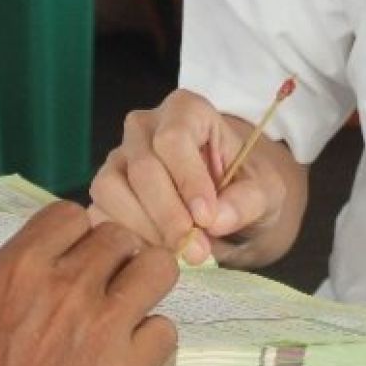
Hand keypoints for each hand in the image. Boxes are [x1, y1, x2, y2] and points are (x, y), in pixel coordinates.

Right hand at [0, 201, 177, 365]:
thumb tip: (22, 258)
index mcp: (18, 267)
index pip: (70, 213)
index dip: (69, 233)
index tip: (67, 253)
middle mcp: (66, 287)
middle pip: (118, 235)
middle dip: (109, 254)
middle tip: (99, 280)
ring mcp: (101, 330)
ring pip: (157, 269)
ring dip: (143, 281)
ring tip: (127, 303)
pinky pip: (166, 332)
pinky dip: (151, 338)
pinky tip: (129, 351)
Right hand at [89, 90, 291, 266]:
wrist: (226, 205)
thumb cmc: (245, 188)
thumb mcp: (266, 192)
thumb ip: (248, 201)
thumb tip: (216, 220)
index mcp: (185, 110)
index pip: (174, 139)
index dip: (188, 181)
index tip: (208, 219)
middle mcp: (144, 127)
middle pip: (143, 167)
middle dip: (169, 215)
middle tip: (197, 252)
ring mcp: (118, 157)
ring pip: (111, 189)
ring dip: (144, 228)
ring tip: (178, 254)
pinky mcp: (104, 190)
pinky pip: (98, 213)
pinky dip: (124, 238)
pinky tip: (155, 254)